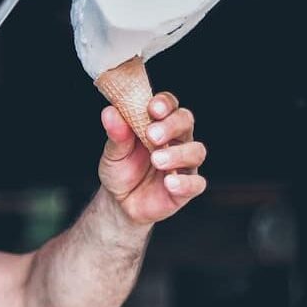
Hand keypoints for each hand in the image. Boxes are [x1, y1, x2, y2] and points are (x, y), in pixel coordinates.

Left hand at [98, 92, 207, 225]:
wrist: (121, 202)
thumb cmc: (122, 170)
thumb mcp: (114, 152)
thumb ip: (116, 134)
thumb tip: (110, 112)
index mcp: (159, 124)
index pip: (169, 105)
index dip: (164, 104)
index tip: (152, 109)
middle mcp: (176, 140)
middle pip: (186, 122)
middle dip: (171, 125)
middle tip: (152, 135)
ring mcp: (184, 163)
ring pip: (196, 151)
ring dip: (178, 154)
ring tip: (157, 160)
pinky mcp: (187, 188)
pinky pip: (196, 183)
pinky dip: (185, 183)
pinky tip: (169, 183)